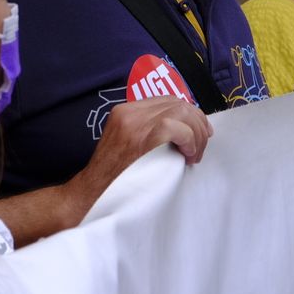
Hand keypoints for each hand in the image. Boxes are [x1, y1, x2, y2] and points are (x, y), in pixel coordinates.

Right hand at [67, 96, 212, 213]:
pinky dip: (189, 140)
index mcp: (125, 111)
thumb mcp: (126, 145)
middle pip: (177, 103)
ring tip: (194, 154)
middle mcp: (130, 111)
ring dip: (196, 134)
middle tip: (202, 145)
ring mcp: (135, 122)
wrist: (92, 193)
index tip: (200, 130)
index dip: (189, 113)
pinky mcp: (142, 136)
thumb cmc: (112, 177)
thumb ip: (147, 132)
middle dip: (197, 123)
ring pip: (180, 112)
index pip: (166, 100)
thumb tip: (183, 132)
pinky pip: (177, 128)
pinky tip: (188, 155)